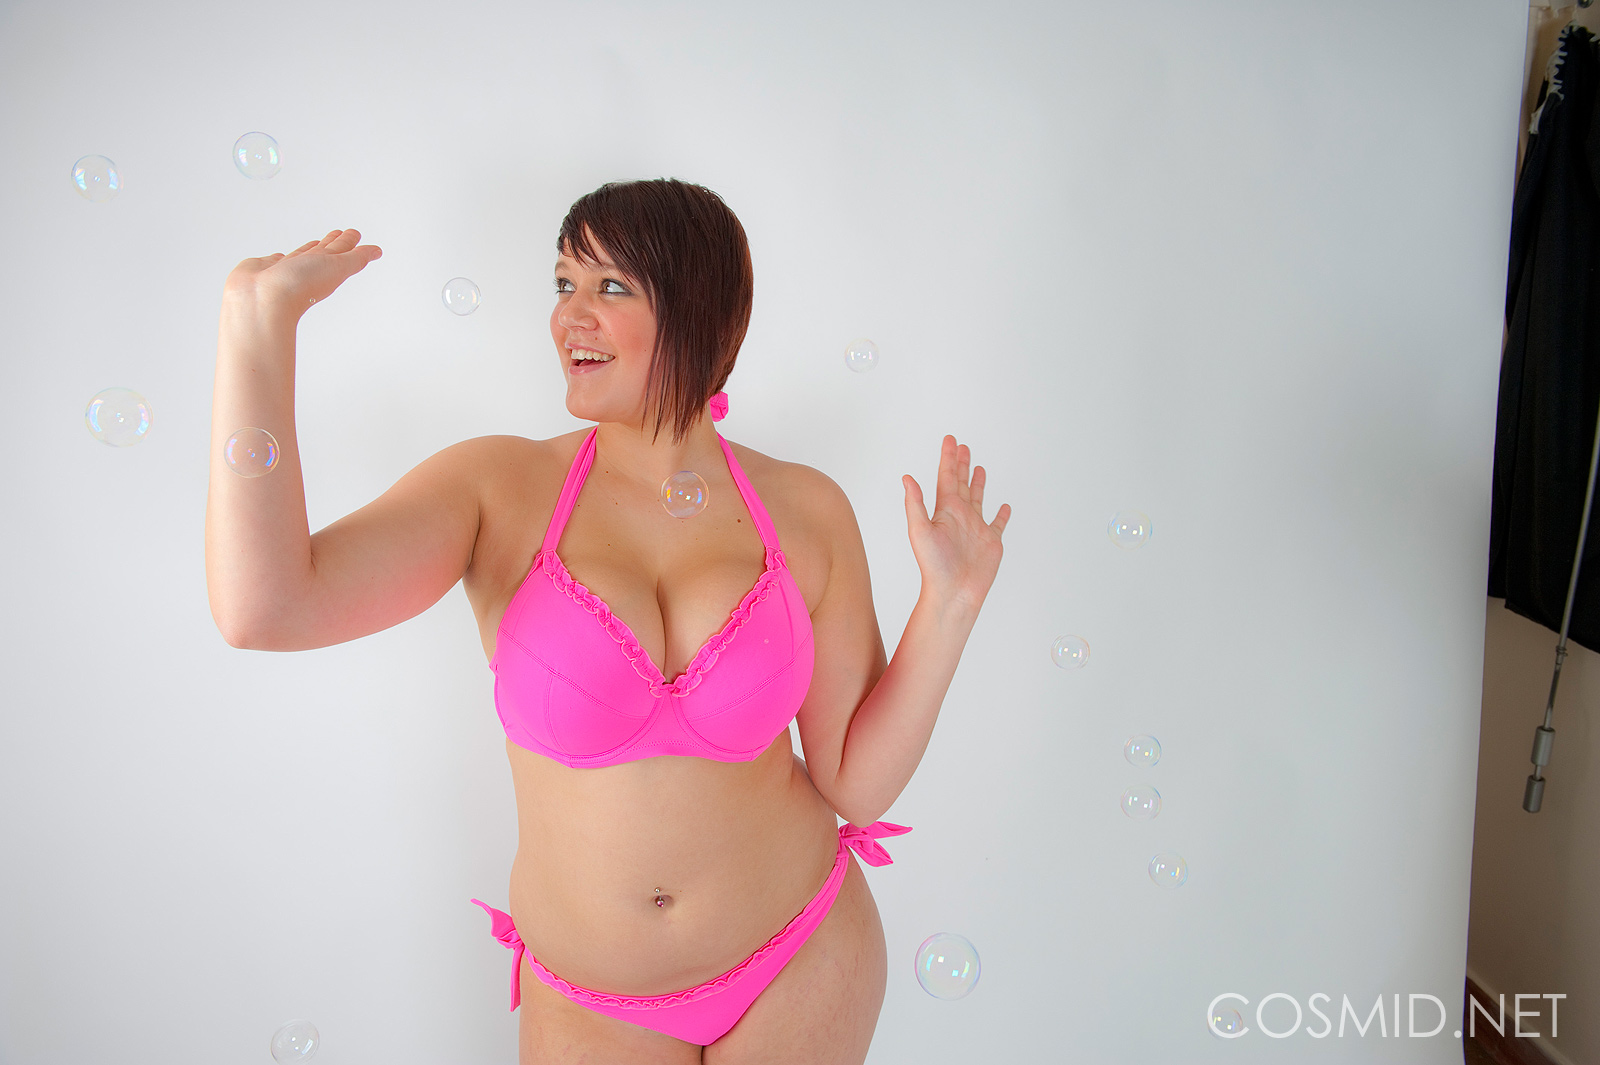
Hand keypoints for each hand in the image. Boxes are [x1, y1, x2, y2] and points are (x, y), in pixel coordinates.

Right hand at [224, 228, 382, 310]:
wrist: (262, 300)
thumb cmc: (300, 286)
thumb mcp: (337, 267)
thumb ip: (356, 258)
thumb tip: (377, 251)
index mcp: (326, 269)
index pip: (341, 251)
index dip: (348, 242)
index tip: (354, 233)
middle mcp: (307, 271)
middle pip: (323, 253)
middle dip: (332, 243)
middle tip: (340, 233)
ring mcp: (285, 271)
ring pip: (301, 257)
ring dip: (309, 250)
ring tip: (317, 242)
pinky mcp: (264, 270)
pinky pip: (276, 261)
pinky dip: (279, 258)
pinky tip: (281, 257)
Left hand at [902, 435, 1010, 609]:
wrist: (954, 592)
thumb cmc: (934, 566)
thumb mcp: (920, 530)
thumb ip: (915, 503)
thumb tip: (906, 478)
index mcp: (945, 511)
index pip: (946, 477)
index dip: (948, 458)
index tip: (951, 440)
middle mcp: (960, 516)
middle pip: (961, 483)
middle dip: (961, 464)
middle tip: (963, 446)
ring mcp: (976, 529)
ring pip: (978, 499)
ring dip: (978, 483)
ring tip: (979, 468)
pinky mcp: (991, 542)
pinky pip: (998, 524)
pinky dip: (1002, 515)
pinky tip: (1004, 507)